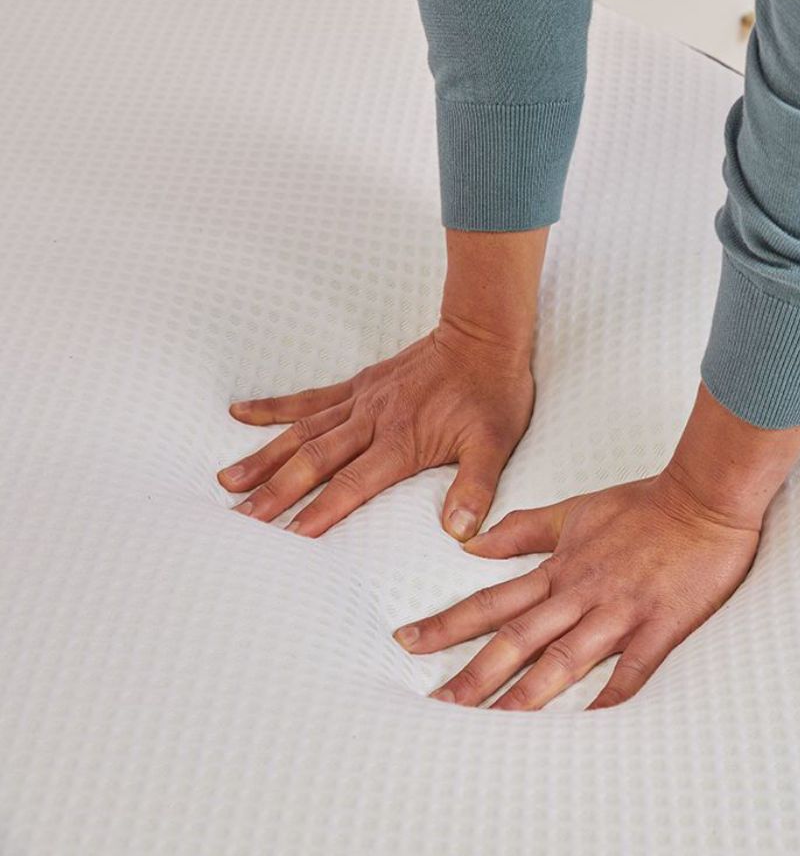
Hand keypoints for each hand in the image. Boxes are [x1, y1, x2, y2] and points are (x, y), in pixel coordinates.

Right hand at [219, 228, 548, 538]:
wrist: (486, 336)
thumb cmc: (493, 393)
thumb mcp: (495, 445)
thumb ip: (474, 488)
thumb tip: (459, 531)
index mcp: (402, 441)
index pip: (353, 484)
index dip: (321, 512)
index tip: (289, 538)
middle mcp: (372, 421)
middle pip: (314, 461)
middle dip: (276, 493)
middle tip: (241, 519)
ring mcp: (360, 400)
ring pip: (301, 431)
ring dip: (264, 457)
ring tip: (228, 481)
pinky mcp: (359, 384)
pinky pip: (309, 398)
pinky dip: (274, 408)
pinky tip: (239, 414)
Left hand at [393, 384, 799, 708]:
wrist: (706, 496)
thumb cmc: (643, 504)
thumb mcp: (575, 510)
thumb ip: (524, 531)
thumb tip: (473, 544)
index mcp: (561, 569)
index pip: (493, 601)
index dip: (448, 623)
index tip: (407, 642)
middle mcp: (582, 593)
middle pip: (519, 637)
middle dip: (475, 673)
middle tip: (436, 705)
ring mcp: (620, 611)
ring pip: (566, 657)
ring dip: (528, 693)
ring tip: (493, 725)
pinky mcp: (661, 624)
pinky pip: (634, 669)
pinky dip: (612, 696)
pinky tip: (591, 725)